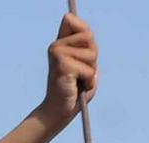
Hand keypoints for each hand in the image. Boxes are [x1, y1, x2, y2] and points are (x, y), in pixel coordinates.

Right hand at [39, 8, 96, 129]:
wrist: (57, 114)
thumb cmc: (74, 94)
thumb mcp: (85, 68)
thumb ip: (89, 51)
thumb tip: (89, 38)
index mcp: (60, 43)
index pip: (75, 21)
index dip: (86, 36)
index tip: (82, 56)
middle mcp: (56, 45)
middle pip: (88, 36)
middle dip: (92, 58)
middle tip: (82, 74)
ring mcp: (58, 53)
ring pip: (91, 55)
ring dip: (90, 72)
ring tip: (79, 82)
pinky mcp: (63, 65)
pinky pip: (89, 71)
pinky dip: (88, 83)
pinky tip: (77, 88)